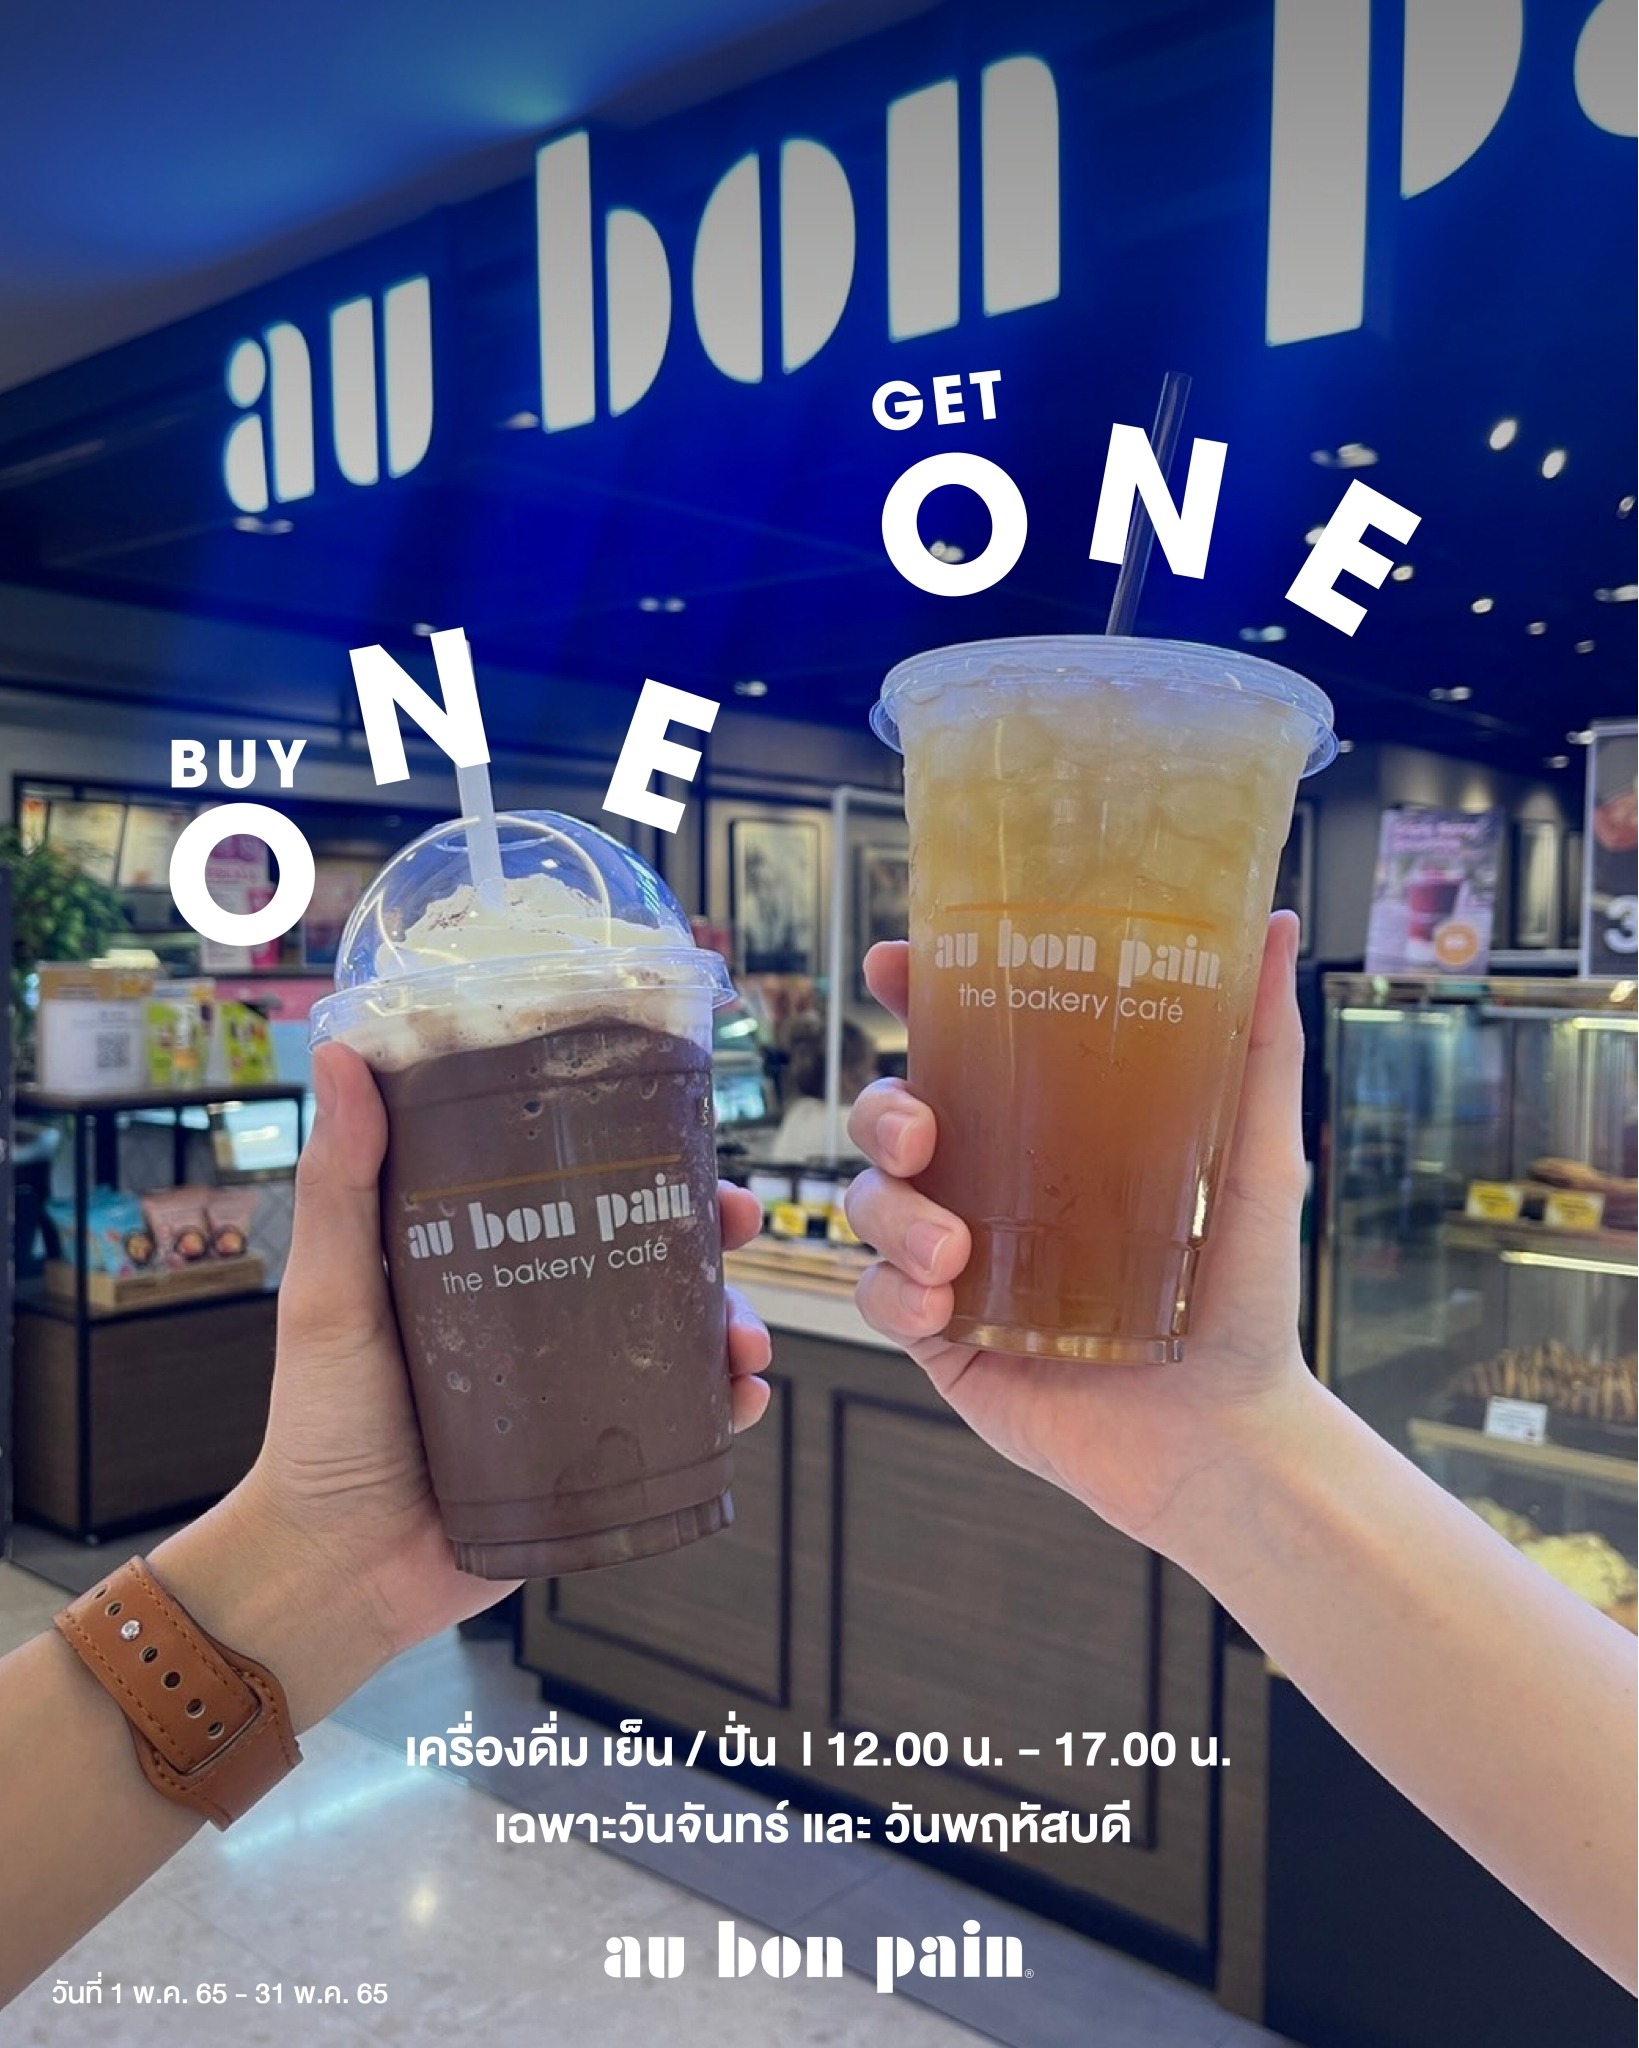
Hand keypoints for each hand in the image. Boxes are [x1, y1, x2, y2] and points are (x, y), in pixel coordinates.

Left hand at [234, 1043, 772, 1666]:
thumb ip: (340, 1182)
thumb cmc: (320, 1425)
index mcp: (489, 1263)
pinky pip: (680, 1428)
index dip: (637, 1159)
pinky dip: (725, 1407)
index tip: (681, 1134)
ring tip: (745, 1339)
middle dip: (710, 1238)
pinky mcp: (595, 1460)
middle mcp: (540, 1319)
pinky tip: (743, 1398)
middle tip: (740, 1224)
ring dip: (732, 1323)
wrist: (336, 1568)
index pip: (575, 1192)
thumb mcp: (330, 1291)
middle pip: (647, 1257)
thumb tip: (340, 1054)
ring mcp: (574, 1391)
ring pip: (678, 1340)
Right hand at [843, 912, 1312, 1554]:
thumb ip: (1260, 1046)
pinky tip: (940, 1308)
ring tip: (953, 1256)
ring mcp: (957, 1265)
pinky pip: (874, 1299)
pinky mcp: (943, 1340)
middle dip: (882, 1112)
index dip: (916, 998)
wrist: (1225, 1437)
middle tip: (921, 1133)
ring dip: (892, 1216)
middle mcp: (990, 1188)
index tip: (896, 965)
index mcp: (1046, 1133)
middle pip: (889, 1118)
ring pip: (870, 1205)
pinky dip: (893, 1294)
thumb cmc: (1244, 1298)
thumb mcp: (1255, 1159)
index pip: (962, 1046)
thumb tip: (1280, 923)